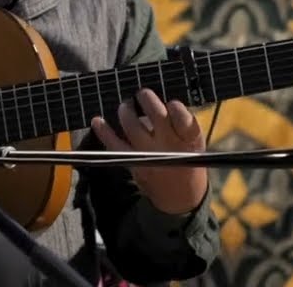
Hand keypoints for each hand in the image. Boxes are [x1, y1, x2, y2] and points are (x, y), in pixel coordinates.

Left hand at [90, 88, 208, 215]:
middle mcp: (169, 145)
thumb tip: (152, 98)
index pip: (183, 118)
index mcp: (190, 139)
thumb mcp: (194, 143)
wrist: (180, 196)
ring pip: (132, 124)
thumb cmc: (186, 159)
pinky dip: (104, 131)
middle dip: (146, 99)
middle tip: (142, 95)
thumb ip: (180, 123)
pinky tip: (98, 121)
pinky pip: (114, 144)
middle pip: (155, 114)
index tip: (170, 102)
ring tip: (126, 107)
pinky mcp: (134, 162)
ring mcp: (149, 154)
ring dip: (126, 110)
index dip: (175, 107)